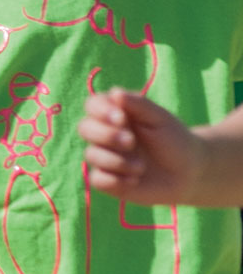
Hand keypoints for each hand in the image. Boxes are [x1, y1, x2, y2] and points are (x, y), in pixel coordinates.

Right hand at [79, 87, 196, 204]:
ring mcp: (104, 157)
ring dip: (117, 161)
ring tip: (141, 166)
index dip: (100, 111)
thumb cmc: (174, 139)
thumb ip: (138, 104)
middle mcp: (105, 134)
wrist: (189, 173)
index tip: (121, 119)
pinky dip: (115, 180)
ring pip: (91, 155)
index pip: (92, 105)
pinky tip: (135, 180)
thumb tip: (115, 93)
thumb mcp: (160, 118)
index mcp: (115, 114)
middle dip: (106, 135)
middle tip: (131, 142)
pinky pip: (97, 179)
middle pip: (84, 128)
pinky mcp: (108, 180)